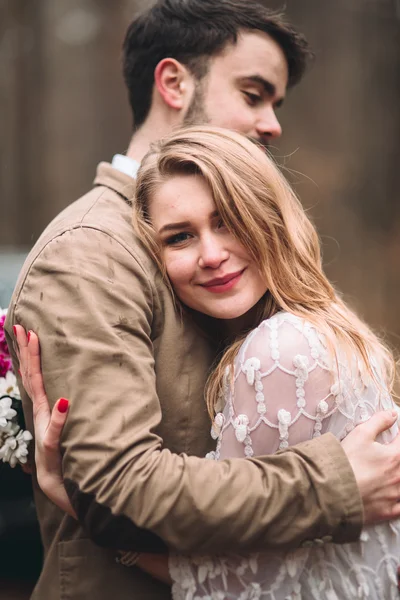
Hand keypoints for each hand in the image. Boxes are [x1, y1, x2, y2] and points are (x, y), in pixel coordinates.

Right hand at [14, 326, 75, 518]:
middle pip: (31, 378)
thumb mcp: (66, 433)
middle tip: (21, 328)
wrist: (62, 490)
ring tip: (32, 343)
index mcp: (45, 410)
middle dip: (26, 352)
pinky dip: (60, 418)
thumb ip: (65, 416)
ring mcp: (45, 431)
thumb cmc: (67, 460)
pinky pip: (56, 433)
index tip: (27, 332)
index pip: (36, 377)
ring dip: (34, 368)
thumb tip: (67, 395)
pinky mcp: (53, 449)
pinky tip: (64, 402)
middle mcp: (42, 416)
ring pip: (39, 394)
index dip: (30, 355)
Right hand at [341, 410, 399, 523]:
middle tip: (387, 457)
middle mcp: (399, 477)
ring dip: (398, 477)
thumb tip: (392, 414)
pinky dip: (399, 500)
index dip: (398, 435)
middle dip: (397, 456)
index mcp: (395, 457)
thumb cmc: (346, 461)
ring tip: (389, 473)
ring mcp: (395, 496)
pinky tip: (394, 494)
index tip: (394, 435)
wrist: (333, 492)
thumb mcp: (360, 434)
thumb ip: (379, 421)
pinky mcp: (388, 512)